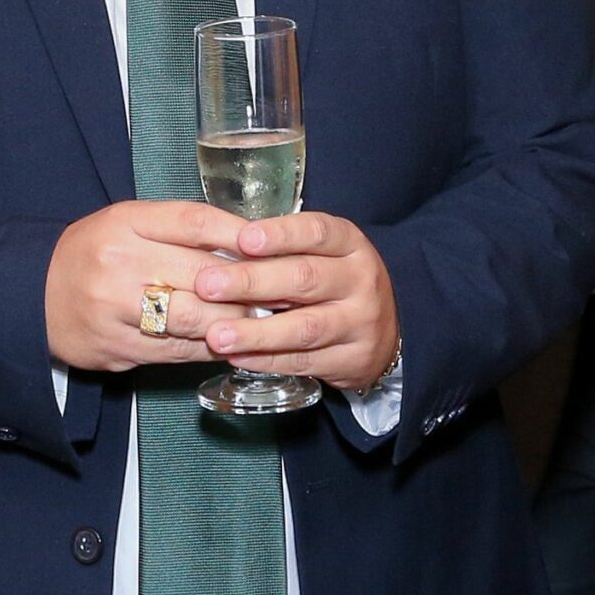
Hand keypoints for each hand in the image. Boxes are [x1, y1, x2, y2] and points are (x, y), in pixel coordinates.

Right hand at [44, 201, 259, 373]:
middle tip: (280, 292)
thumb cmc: (94, 253)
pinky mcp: (116, 348)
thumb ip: (180, 230)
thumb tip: (248, 242)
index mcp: (125, 223)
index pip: (194, 222)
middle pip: (201, 275)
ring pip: (193, 320)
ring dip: (233, 323)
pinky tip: (228, 343)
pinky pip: (176, 352)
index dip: (239, 235)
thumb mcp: (128, 224)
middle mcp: (119, 264)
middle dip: (247, 287)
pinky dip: (208, 348)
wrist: (31, 295)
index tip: (271, 246)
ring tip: (258, 321)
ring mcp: (115, 310)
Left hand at [193, 212, 399, 390]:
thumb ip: (283, 251)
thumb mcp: (324, 255)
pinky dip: (266, 360)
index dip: (280, 234)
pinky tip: (236, 356)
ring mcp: (360, 323)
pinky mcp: (352, 360)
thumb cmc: (335, 283)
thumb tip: (220, 248)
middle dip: (252, 281)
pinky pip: (304, 361)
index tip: (242, 239)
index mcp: (350, 244)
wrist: (387, 334)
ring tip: (217, 335)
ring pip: (305, 327)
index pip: (317, 232)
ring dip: (256, 332)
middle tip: (207, 285)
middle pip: (305, 278)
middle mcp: (360, 280)